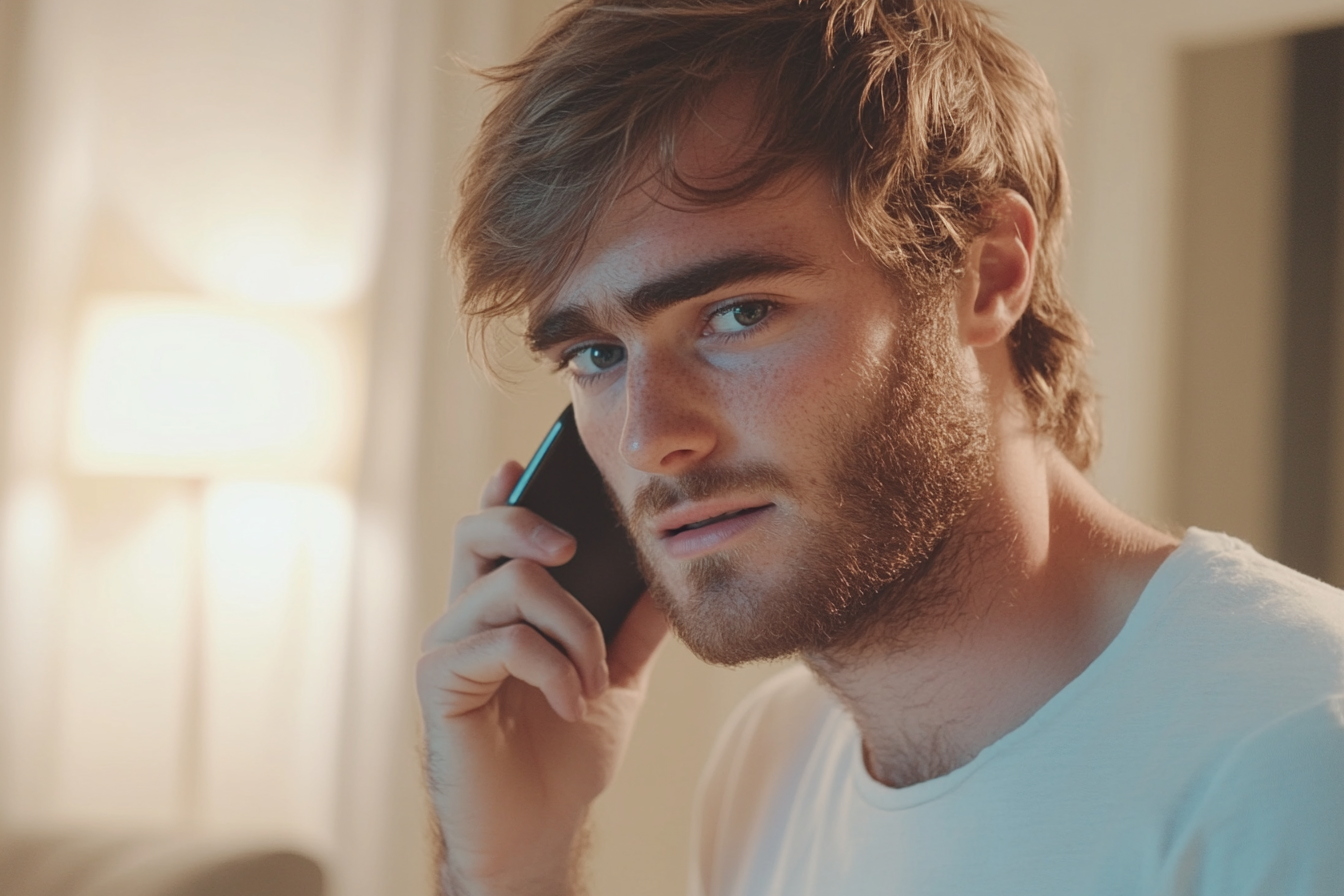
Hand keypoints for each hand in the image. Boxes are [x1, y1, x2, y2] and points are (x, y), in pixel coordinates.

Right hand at [417, 461, 668, 894]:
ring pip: (512, 587)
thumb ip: (633, 627)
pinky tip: (574, 703)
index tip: (524, 461)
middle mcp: (465, 619)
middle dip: (528, 521)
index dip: (503, 494)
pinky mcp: (441, 683)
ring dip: (574, 630)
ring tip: (594, 680)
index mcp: (500, 612)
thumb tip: (668, 576)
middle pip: (478, 533)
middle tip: (573, 547)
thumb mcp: (614, 678)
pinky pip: (506, 641)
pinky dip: (556, 668)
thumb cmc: (565, 755)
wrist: (540, 832)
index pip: (492, 535)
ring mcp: (448, 649)